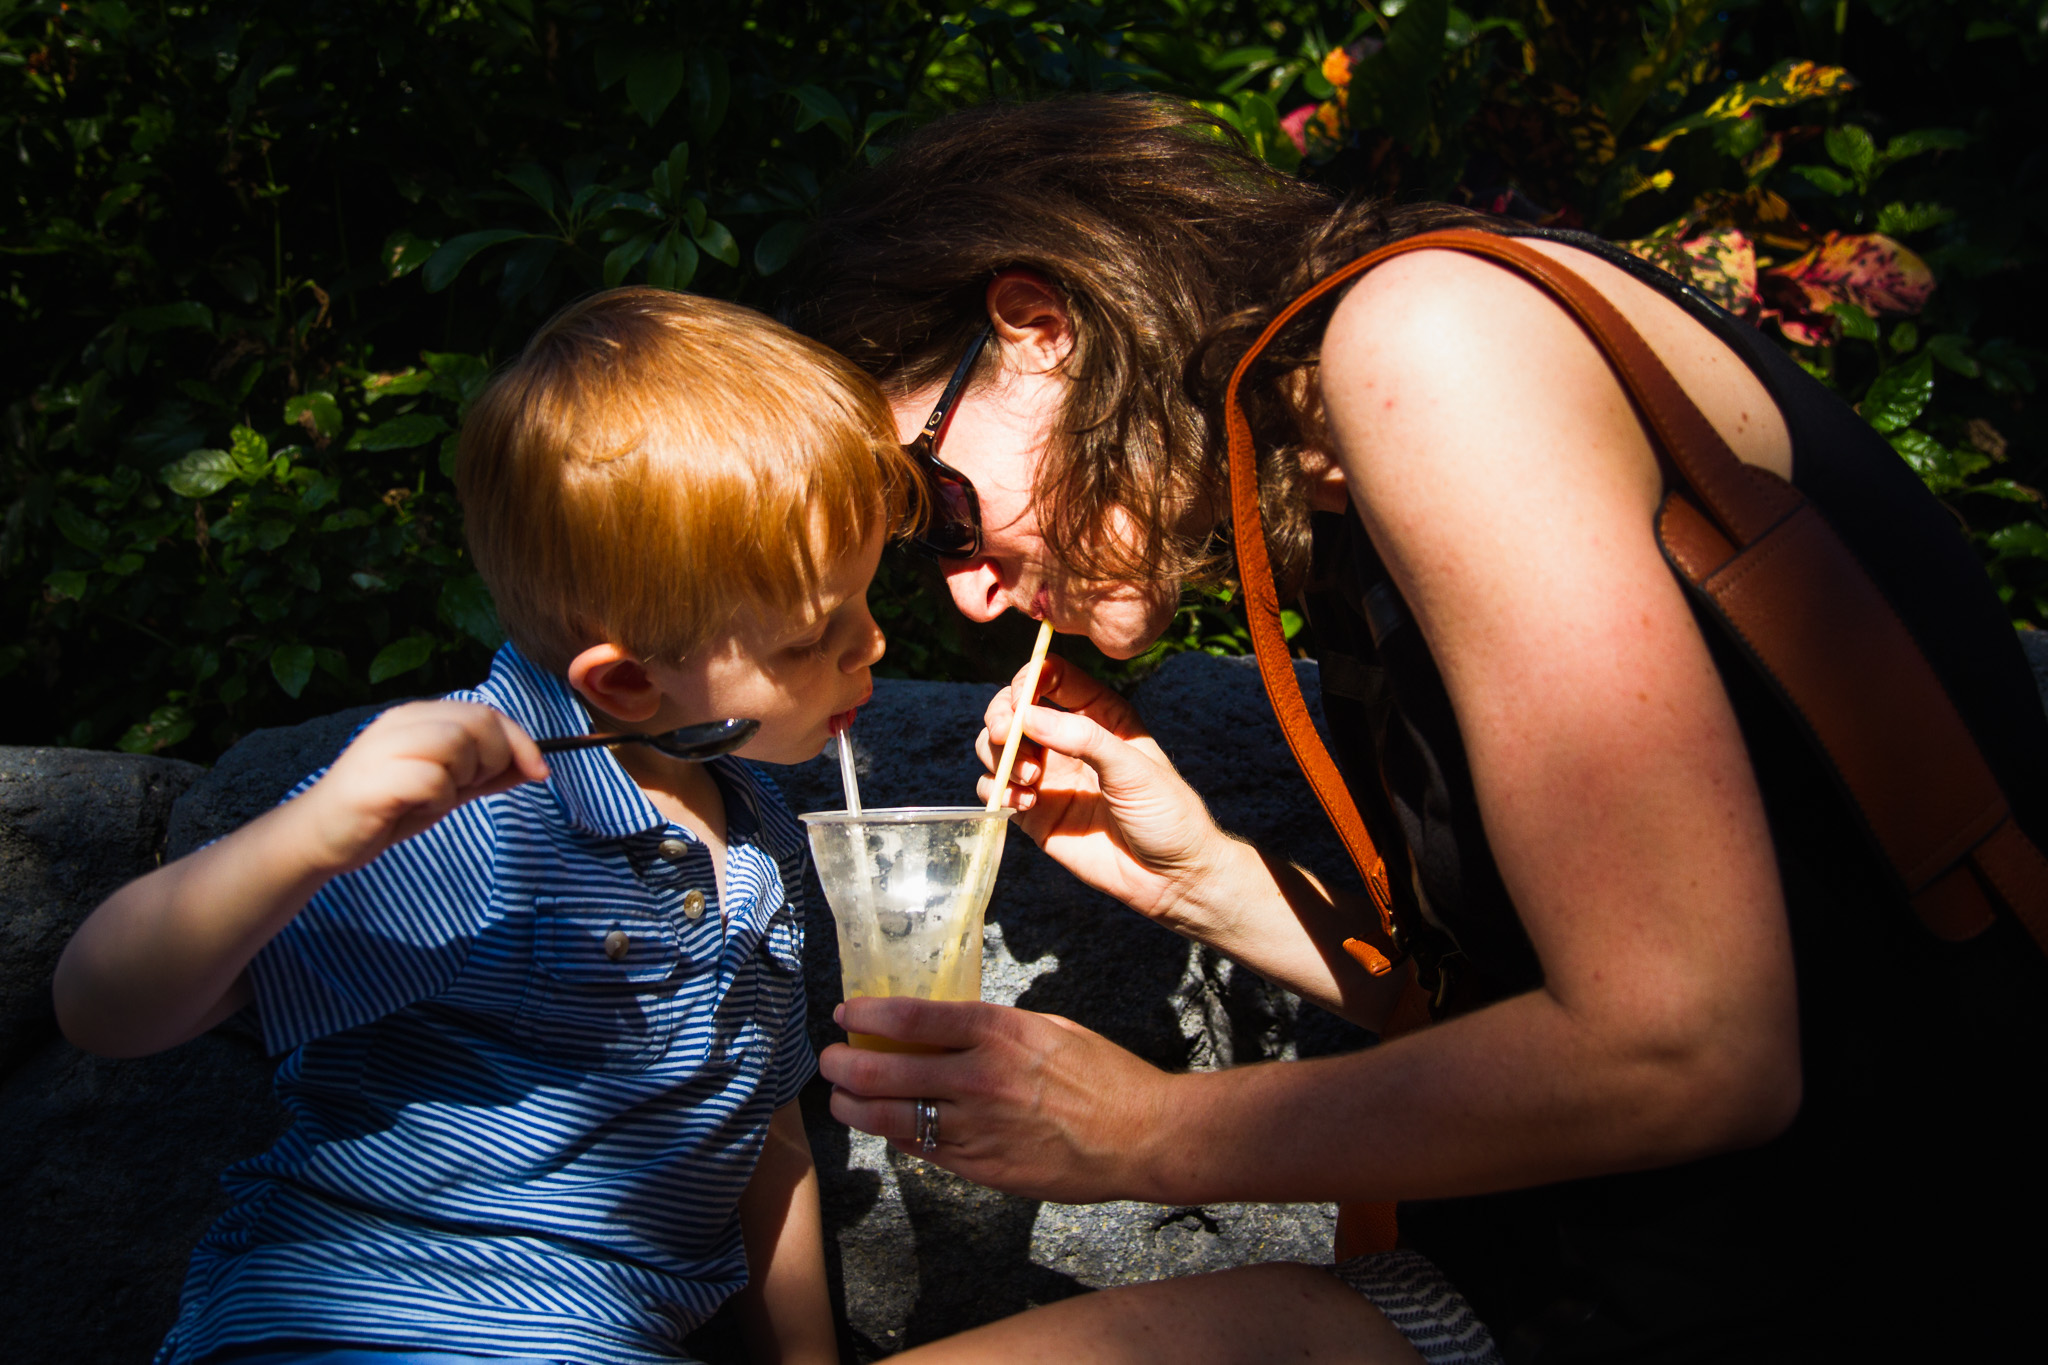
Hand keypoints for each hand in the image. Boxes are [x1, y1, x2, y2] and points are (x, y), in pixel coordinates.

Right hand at [294, 701, 547, 874]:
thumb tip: (534, 765)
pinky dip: (438, 798)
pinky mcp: (375, 779)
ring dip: (464, 777)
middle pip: (478, 722)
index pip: (486, 713)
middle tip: (470, 787)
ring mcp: (385, 746)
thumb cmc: (386, 809)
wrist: (321, 837)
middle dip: (494, 759)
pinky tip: (416, 808)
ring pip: (457, 743)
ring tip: (438, 796)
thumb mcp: (447, 788)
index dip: (521, 741)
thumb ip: (487, 774)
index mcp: (418, 717)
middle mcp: (402, 722)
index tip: (539, 771)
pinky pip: (432, 779)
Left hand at [821, 996, 1174, 1203]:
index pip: (911, 1017)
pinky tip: (884, 1126)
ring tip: (841, 1099)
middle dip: (844, 1064)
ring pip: (892, 1117)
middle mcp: (980, 1077)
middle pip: (886, 1068)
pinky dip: (896, 1135)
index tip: (845, 1013)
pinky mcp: (982, 1167)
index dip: (868, 1014)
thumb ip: (994, 1029)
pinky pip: (922, 1149)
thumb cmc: (1103, 1076)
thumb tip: (946, 1028)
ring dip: (855, 1106)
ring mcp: (978, 1127)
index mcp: (999, 1030)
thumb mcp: (1048, 1029)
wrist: (1141, 1136)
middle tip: (828, 1060)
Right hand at [977, 656, 1240, 925]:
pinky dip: (997, 791)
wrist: (1170, 878)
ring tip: (1029, 778)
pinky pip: (995, 789)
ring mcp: (1048, 776)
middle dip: (1002, 716)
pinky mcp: (1034, 812)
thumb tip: (1027, 716)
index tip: (1022, 698)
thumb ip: (1082, 737)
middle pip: (1014, 709)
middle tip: (1006, 735)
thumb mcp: (1133, 767)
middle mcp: (1068, 740)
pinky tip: (1025, 804)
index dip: (1029, 679)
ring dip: (999, 756)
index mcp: (1099, 715)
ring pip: (996, 747)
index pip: (1052, 677)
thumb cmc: (1166, 814)